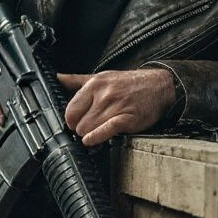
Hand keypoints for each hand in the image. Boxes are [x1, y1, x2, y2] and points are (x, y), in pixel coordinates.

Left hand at [57, 68, 175, 147]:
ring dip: (91, 135)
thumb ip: (77, 80)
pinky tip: (92, 140)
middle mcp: (103, 94)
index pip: (70, 109)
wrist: (160, 87)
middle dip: (81, 129)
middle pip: (78, 123)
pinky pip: (104, 131)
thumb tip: (57, 78)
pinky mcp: (127, 119)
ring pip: (89, 130)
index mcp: (95, 84)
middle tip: (89, 128)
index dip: (72, 120)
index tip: (77, 122)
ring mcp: (115, 106)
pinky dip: (96, 138)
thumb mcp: (102, 77)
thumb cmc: (130, 83)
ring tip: (98, 131)